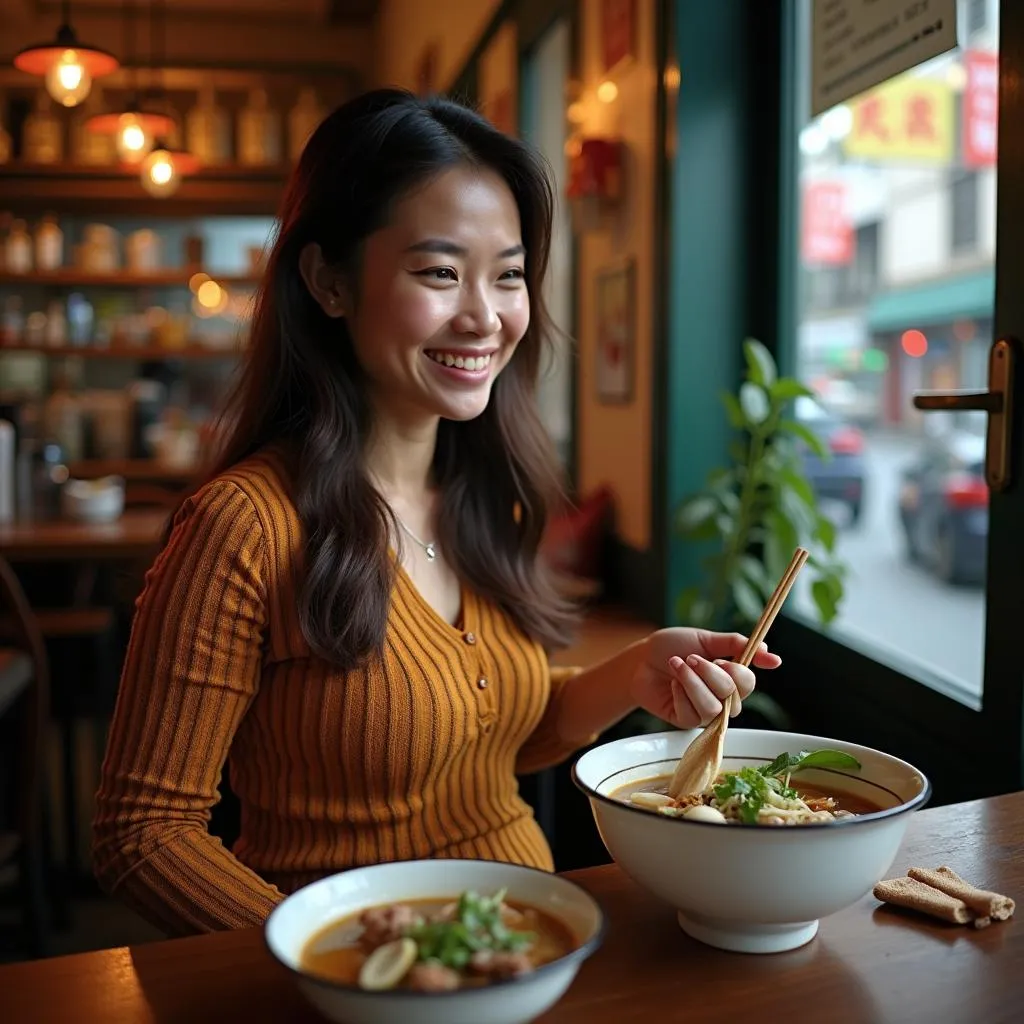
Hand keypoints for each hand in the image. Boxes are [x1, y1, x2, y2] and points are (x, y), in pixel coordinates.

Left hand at [630, 628, 781, 728]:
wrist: (640, 659)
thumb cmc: (672, 647)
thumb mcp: (706, 639)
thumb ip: (737, 644)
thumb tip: (772, 653)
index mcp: (730, 676)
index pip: (748, 683)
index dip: (738, 673)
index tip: (722, 659)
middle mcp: (721, 697)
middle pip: (732, 696)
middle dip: (711, 674)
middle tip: (692, 658)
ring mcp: (704, 712)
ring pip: (713, 708)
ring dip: (693, 683)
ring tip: (677, 665)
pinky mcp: (686, 721)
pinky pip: (692, 715)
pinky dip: (681, 694)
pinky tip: (672, 683)